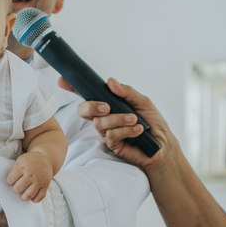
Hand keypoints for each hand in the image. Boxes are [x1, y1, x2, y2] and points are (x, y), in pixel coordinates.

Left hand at [7, 152, 53, 201]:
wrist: (45, 159)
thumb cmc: (31, 161)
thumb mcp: (20, 161)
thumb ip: (14, 170)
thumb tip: (9, 182)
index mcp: (24, 167)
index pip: (12, 178)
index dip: (10, 181)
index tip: (11, 181)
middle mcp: (32, 174)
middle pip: (19, 188)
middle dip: (16, 189)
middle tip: (17, 188)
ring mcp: (39, 181)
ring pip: (29, 194)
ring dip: (24, 197)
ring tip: (23, 195)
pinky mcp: (46, 185)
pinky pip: (40, 196)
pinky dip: (35, 199)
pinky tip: (32, 196)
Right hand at [60, 76, 175, 169]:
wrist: (163, 145)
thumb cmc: (153, 123)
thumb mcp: (143, 102)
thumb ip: (126, 92)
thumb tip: (111, 81)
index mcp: (108, 104)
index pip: (87, 95)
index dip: (73, 87)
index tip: (62, 80)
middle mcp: (103, 118)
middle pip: (83, 110)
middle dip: (91, 106)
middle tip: (107, 107)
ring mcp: (105, 132)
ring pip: (100, 123)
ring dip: (118, 119)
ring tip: (134, 120)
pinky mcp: (111, 145)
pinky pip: (111, 135)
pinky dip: (126, 130)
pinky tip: (137, 130)